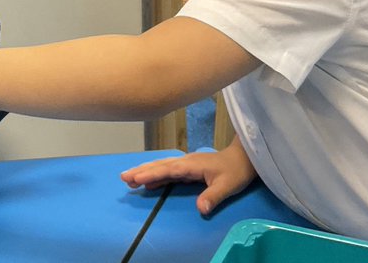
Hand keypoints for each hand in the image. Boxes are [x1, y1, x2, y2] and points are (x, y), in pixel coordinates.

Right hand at [119, 141, 257, 215]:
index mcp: (191, 165)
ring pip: (161, 167)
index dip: (152, 174)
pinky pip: (167, 171)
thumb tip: (200, 209)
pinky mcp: (188, 169)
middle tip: (123, 177)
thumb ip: (213, 196)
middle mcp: (185, 162)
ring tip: (129, 179)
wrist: (244, 159)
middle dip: (141, 171)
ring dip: (145, 172)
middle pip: (159, 166)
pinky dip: (156, 176)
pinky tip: (148, 182)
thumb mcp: (227, 186)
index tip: (137, 178)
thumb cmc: (236, 171)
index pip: (168, 170)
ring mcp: (186, 165)